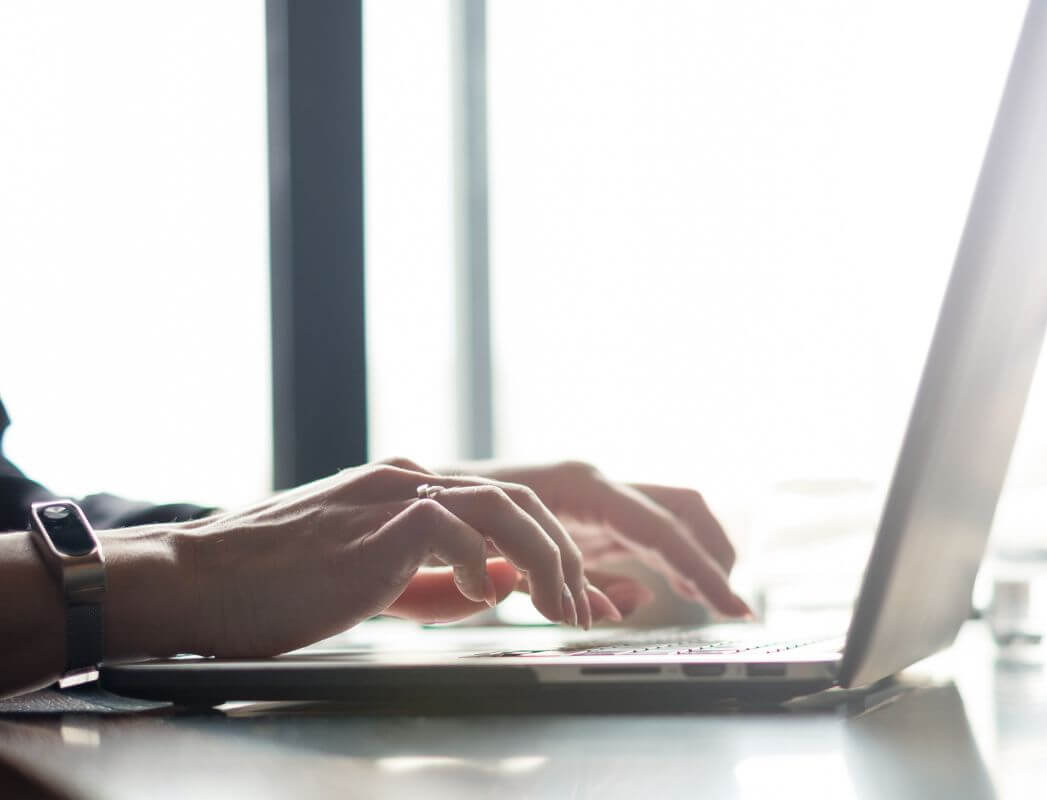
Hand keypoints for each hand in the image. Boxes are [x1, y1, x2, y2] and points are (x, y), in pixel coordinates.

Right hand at [126, 460, 620, 658]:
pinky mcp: (378, 520)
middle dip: (565, 555)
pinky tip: (478, 597)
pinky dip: (478, 564)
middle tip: (583, 608)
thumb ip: (438, 578)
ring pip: (503, 504)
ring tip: (559, 607)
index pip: (507, 507)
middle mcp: (411, 479)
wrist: (203, 580)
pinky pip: (453, 527)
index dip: (553, 549)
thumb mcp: (377, 580)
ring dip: (544, 558)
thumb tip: (497, 585)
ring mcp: (394, 494)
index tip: (580, 596)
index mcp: (412, 489)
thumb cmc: (281, 586)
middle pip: (521, 499)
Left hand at [440, 460, 751, 617]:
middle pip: (682, 508)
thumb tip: (628, 604)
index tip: (730, 605)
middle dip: (713, 553)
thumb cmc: (456, 523)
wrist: (421, 501)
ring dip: (697, 555)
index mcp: (581, 486)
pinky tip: (676, 589)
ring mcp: (597, 498)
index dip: (701, 568)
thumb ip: (570, 581)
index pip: (660, 528)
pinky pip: (646, 533)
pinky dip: (669, 559)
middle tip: (732, 605)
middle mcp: (598, 484)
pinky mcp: (591, 516)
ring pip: (671, 516)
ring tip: (716, 601)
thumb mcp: (506, 558)